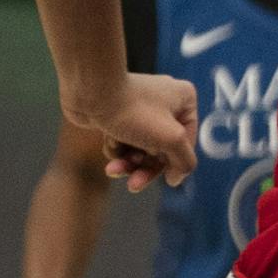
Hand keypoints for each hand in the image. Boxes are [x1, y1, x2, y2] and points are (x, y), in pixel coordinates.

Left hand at [67, 72, 197, 191]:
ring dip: (128, 162)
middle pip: (162, 148)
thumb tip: (177, 179)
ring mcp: (140, 108)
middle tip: (134, 185)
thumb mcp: (171, 139)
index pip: (187, 142)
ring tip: (113, 169)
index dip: (174, 163)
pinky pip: (124, 139)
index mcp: (185, 101)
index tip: (165, 180)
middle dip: (145, 168)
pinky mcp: (118, 113)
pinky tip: (107, 143)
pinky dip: (116, 147)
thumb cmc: (135, 112)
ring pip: (140, 147)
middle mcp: (165, 103)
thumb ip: (184, 161)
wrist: (90, 92)